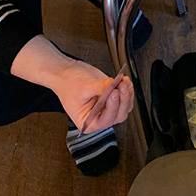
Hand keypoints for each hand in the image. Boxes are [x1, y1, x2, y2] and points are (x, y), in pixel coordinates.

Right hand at [11, 35, 132, 131]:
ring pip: (125, 107)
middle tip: (121, 85)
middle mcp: (99, 117)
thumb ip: (100, 88)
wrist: (68, 73)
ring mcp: (107, 107)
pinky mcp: (112, 97)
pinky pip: (125, 97)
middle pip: (119, 115)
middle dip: (122, 99)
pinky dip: (127, 88)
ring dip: (127, 93)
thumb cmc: (69, 84)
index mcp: (88, 121)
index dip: (112, 107)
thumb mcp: (83, 86)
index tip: (114, 93)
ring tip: (123, 80)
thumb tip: (114, 86)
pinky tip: (124, 80)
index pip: (105, 120)